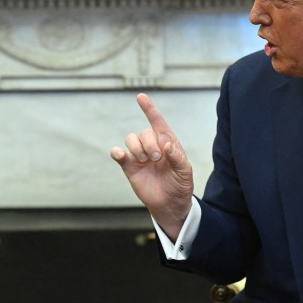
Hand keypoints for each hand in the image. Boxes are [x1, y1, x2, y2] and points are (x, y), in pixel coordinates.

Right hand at [109, 93, 193, 239]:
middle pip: (144, 132)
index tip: (141, 97)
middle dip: (148, 142)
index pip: (158, 122)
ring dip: (136, 147)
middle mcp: (152, 146)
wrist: (170, 205)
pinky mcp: (129, 167)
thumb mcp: (185, 172)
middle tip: (155, 158)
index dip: (149, 109)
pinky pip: (119, 154)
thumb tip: (166, 145)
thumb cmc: (180, 185)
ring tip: (144, 161)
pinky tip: (120, 155)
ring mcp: (140, 156)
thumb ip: (177, 158)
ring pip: (131, 139)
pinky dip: (117, 152)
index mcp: (168, 143)